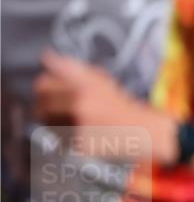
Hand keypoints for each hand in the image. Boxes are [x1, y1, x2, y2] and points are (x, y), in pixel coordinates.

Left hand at [33, 49, 178, 164]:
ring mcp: (79, 126)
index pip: (43, 84)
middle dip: (46, 109)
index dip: (45, 90)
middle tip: (60, 112)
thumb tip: (47, 56)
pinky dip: (65, 139)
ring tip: (73, 124)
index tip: (52, 94)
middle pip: (41, 106)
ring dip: (54, 124)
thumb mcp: (100, 81)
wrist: (143, 131)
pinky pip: (59, 141)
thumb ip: (72, 68)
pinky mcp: (81, 145)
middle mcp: (79, 104)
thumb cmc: (120, 106)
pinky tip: (80, 135)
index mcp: (82, 85)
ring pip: (48, 125)